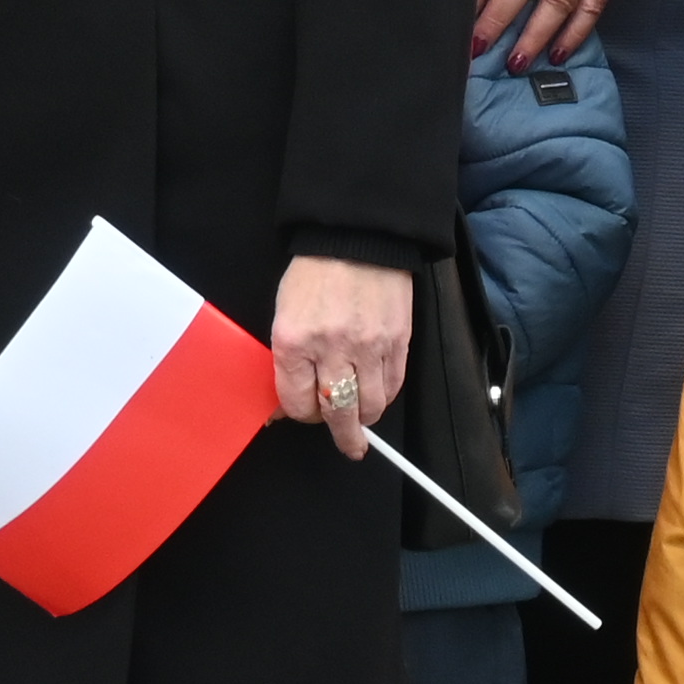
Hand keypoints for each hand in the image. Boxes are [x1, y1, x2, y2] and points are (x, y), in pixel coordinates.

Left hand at [270, 252, 409, 461]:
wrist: (357, 238)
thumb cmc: (314, 273)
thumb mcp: (285, 313)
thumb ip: (288, 358)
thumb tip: (290, 399)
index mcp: (293, 342)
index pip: (296, 403)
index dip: (299, 415)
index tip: (303, 414)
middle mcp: (331, 349)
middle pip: (337, 414)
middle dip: (342, 437)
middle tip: (348, 446)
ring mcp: (368, 347)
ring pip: (371, 406)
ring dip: (366, 418)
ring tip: (363, 418)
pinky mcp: (398, 341)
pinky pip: (394, 385)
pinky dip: (386, 396)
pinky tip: (378, 394)